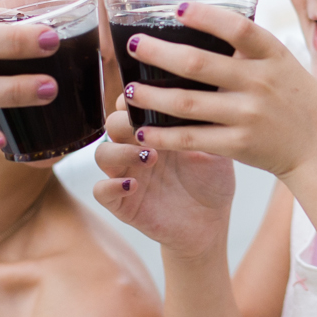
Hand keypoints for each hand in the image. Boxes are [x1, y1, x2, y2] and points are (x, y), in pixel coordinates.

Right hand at [93, 110, 235, 259]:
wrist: (212, 222)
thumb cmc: (212, 181)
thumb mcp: (216, 149)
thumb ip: (206, 125)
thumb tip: (209, 95)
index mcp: (154, 131)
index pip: (130, 106)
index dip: (133, 99)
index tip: (148, 98)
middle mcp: (135, 150)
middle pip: (112, 124)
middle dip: (124, 122)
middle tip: (146, 129)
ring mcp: (126, 175)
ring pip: (102, 154)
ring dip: (120, 152)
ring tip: (150, 157)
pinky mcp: (122, 204)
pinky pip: (100, 191)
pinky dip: (111, 186)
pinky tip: (133, 185)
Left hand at [111, 4, 316, 180]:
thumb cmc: (294, 97)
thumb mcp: (281, 62)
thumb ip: (246, 47)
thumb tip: (197, 22)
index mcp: (272, 54)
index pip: (238, 28)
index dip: (206, 16)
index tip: (177, 7)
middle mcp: (259, 82)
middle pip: (199, 64)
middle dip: (159, 53)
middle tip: (132, 45)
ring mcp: (248, 115)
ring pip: (187, 103)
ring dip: (152, 97)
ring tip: (128, 90)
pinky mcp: (239, 145)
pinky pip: (192, 138)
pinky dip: (163, 136)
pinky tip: (142, 131)